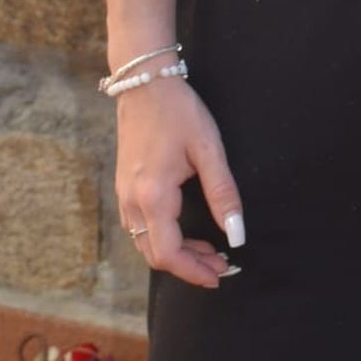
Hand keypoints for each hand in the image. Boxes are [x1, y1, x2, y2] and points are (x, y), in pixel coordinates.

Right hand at [115, 76, 245, 290]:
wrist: (144, 84)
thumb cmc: (178, 111)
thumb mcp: (208, 149)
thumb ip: (223, 193)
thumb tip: (236, 234)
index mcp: (153, 196)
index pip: (169, 253)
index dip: (194, 271)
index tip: (219, 276)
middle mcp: (132, 203)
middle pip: (155, 255)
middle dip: (188, 267)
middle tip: (219, 266)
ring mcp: (124, 196)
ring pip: (145, 243)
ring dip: (176, 254)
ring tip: (208, 251)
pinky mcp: (124, 188)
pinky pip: (140, 228)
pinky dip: (163, 238)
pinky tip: (186, 231)